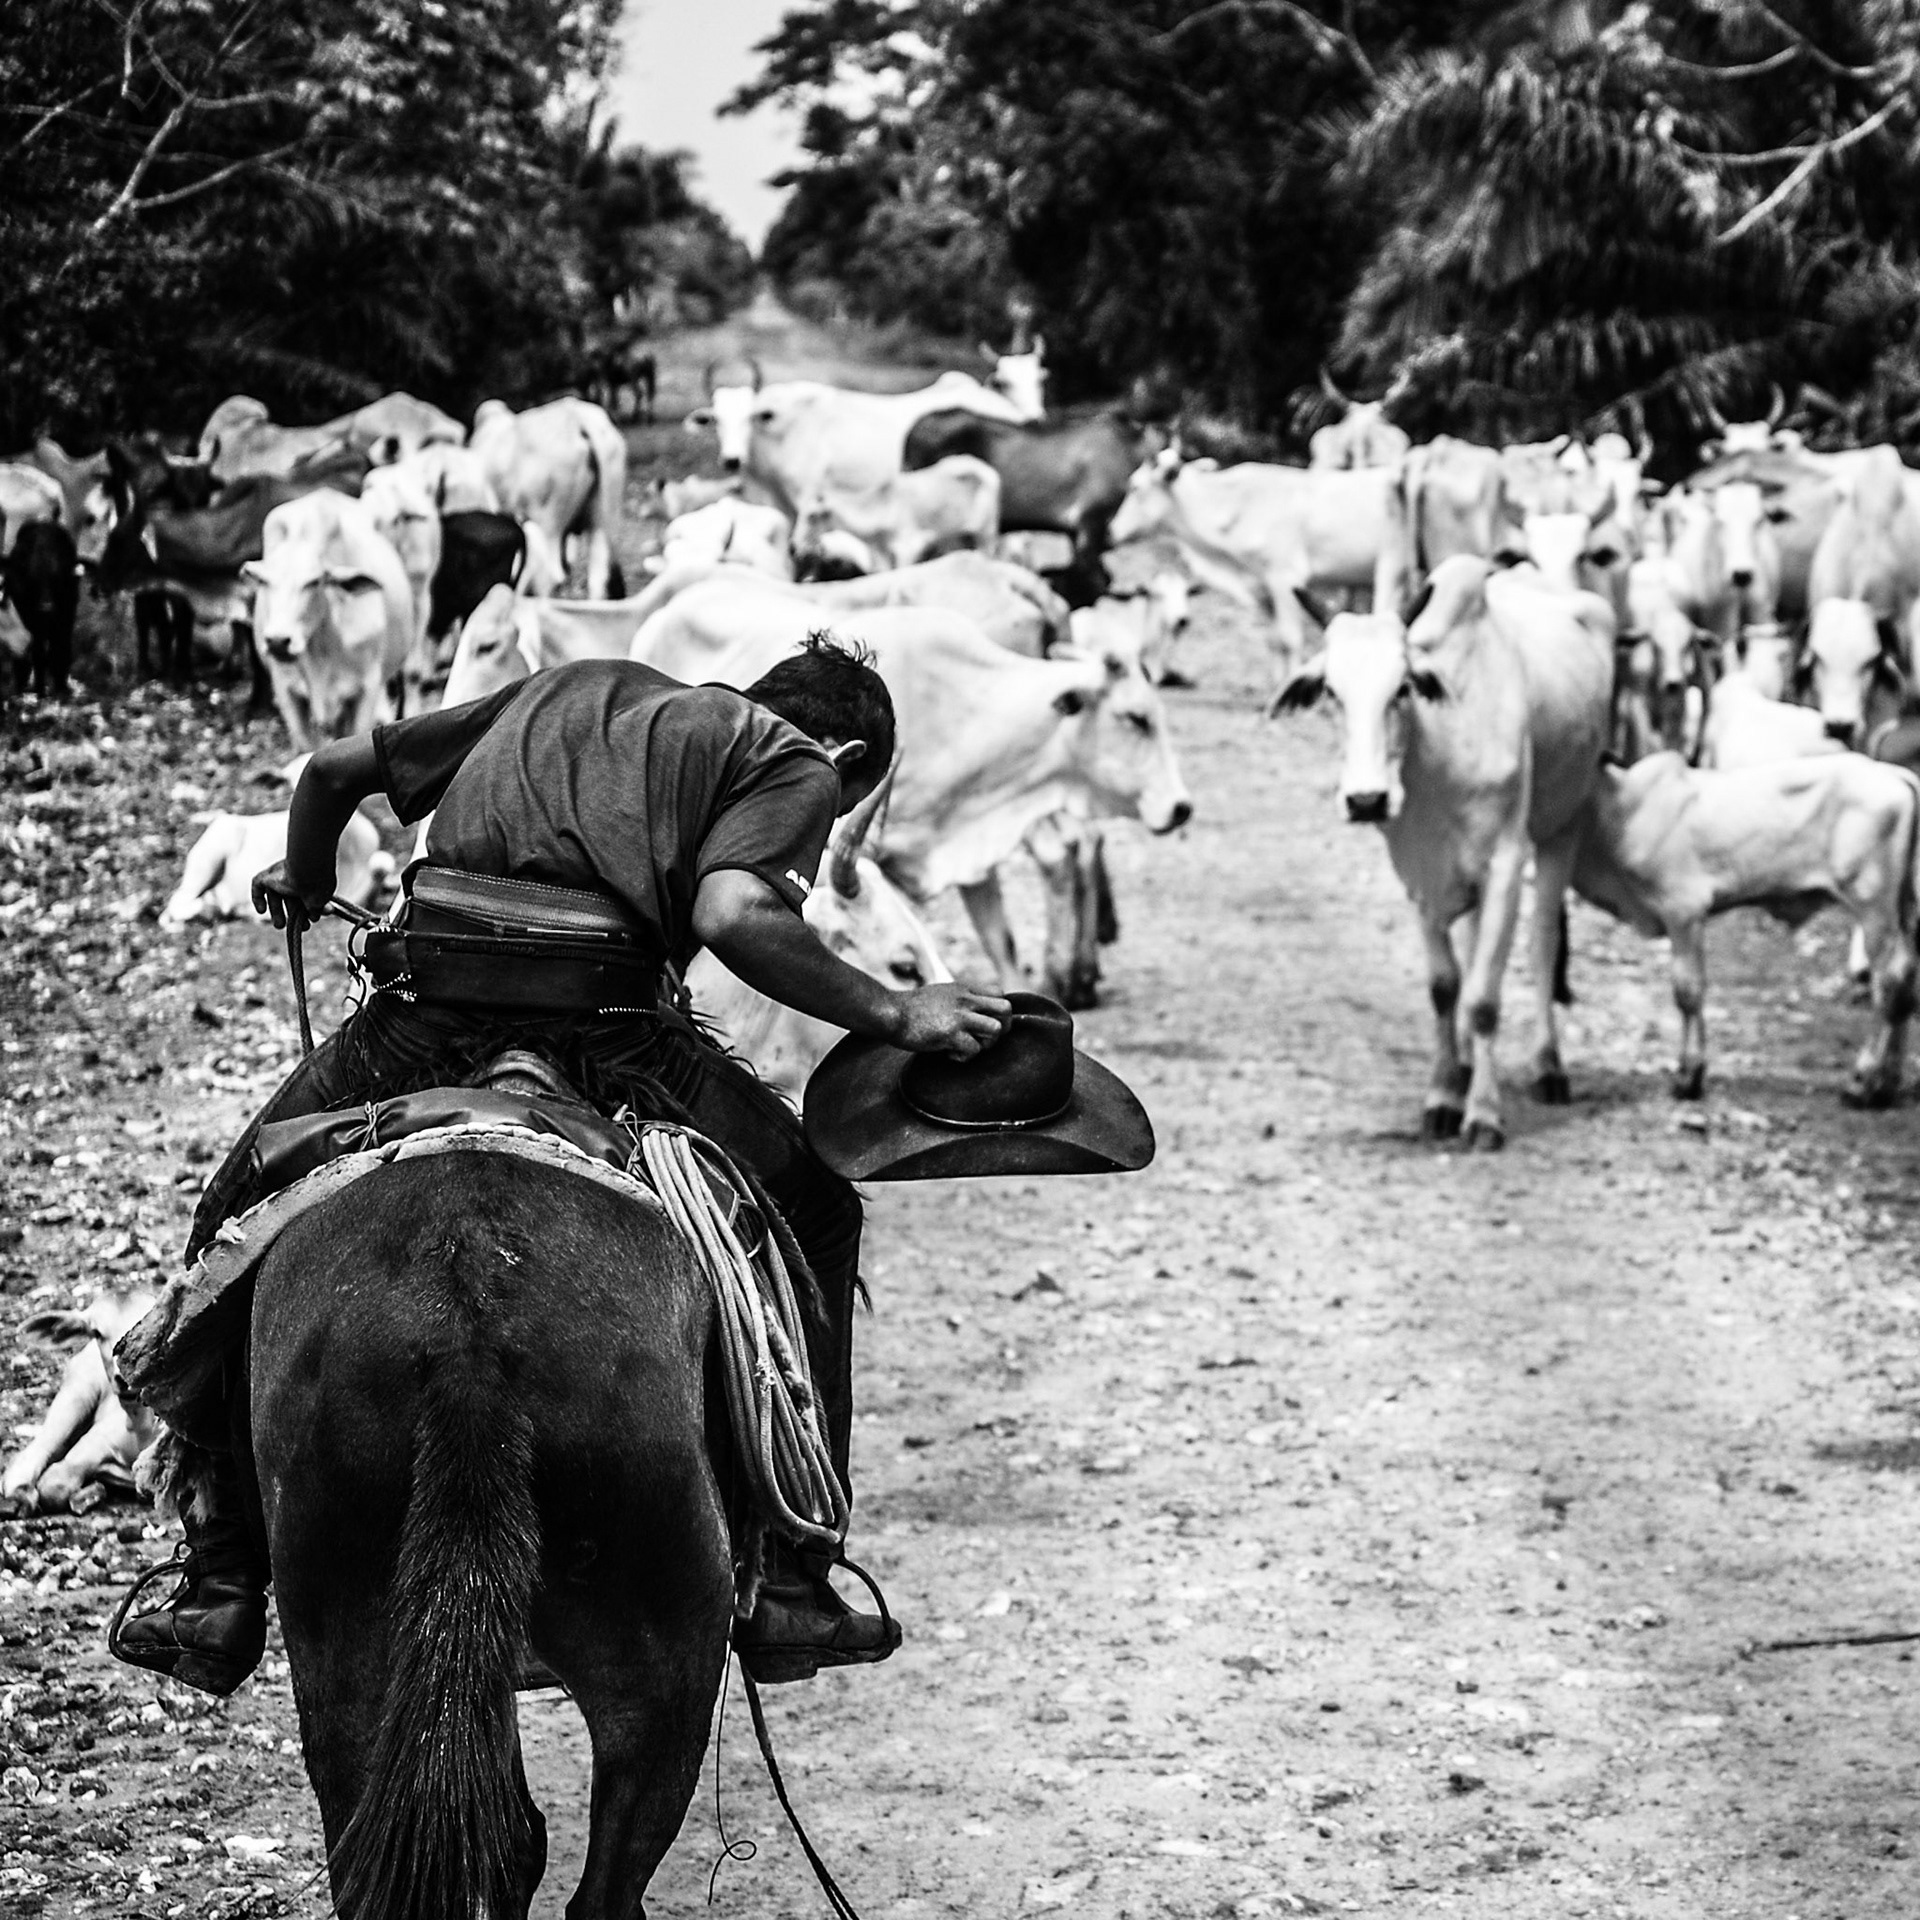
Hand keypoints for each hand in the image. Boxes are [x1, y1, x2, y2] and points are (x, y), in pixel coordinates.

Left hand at [251, 860, 332, 931]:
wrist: (309, 873)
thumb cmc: (319, 886)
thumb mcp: (321, 900)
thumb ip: (319, 908)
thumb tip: (317, 915)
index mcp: (310, 878)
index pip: (307, 895)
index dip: (309, 910)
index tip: (313, 919)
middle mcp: (294, 875)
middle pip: (290, 896)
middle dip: (293, 913)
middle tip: (297, 925)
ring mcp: (280, 875)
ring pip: (275, 894)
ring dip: (276, 911)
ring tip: (279, 925)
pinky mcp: (268, 876)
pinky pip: (258, 884)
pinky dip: (258, 898)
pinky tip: (261, 911)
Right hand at [890, 982, 1012, 1058]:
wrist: (891, 1013)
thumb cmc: (912, 1008)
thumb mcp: (941, 993)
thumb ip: (960, 998)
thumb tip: (975, 1012)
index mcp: (965, 989)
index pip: (1000, 994)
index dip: (998, 1013)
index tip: (984, 1024)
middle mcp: (966, 1000)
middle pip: (1006, 1009)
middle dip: (1003, 1028)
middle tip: (985, 1039)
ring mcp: (960, 1016)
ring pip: (996, 1029)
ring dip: (986, 1044)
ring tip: (968, 1047)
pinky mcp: (951, 1034)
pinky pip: (974, 1050)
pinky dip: (963, 1057)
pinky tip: (948, 1053)